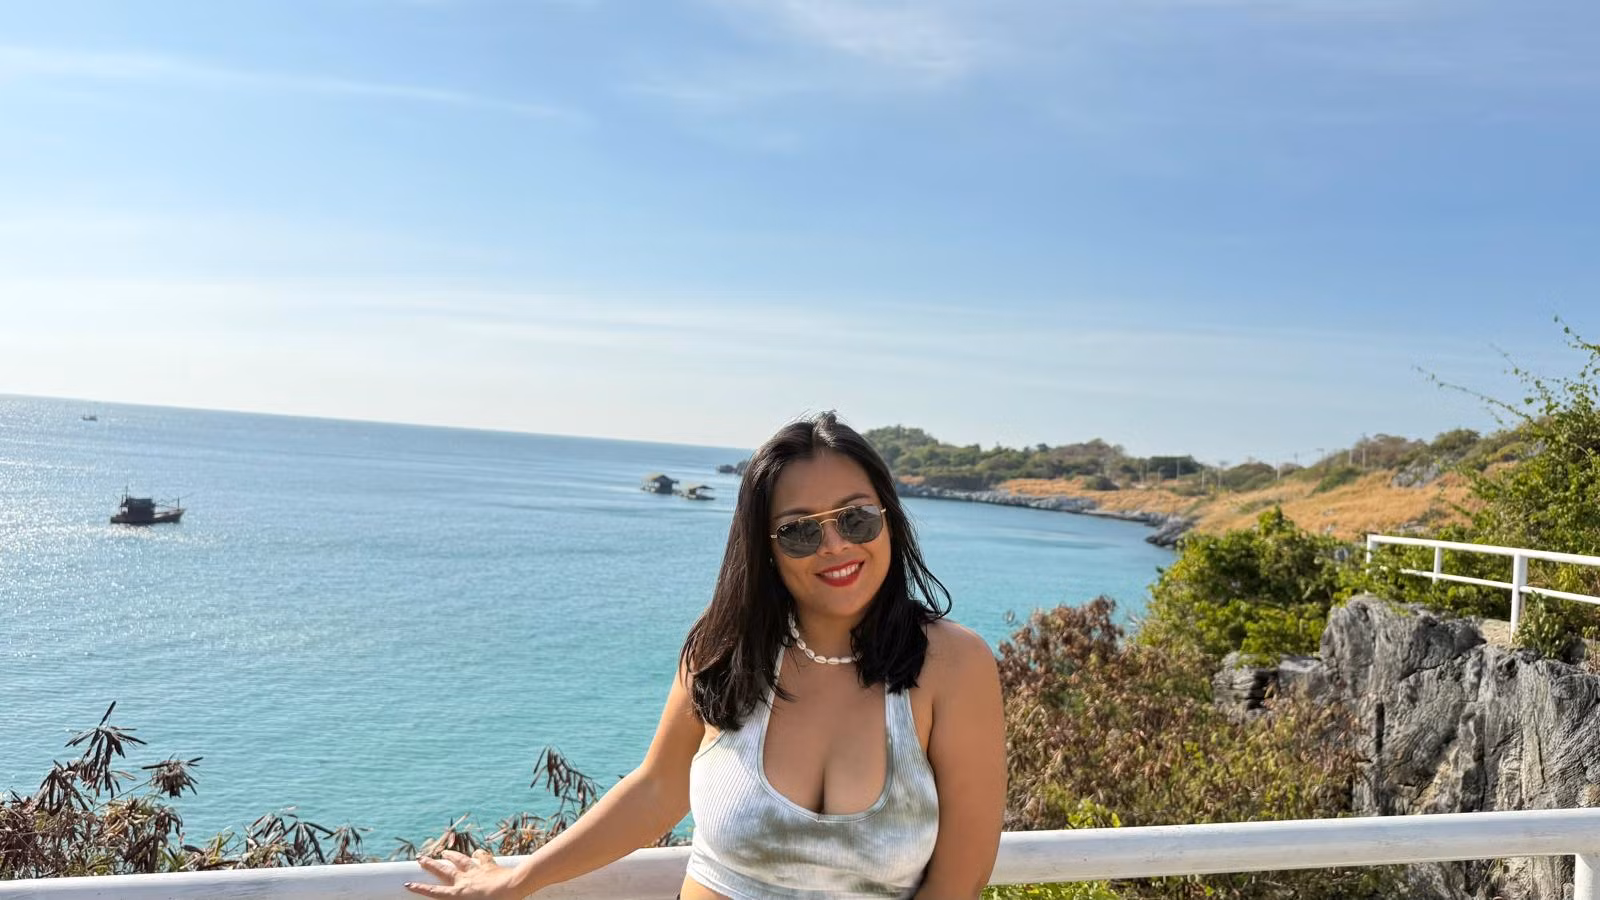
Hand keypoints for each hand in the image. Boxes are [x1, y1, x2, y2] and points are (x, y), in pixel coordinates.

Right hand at [406, 848, 522, 898]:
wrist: (513, 887)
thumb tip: (456, 899)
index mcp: (459, 894)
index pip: (435, 892)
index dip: (420, 888)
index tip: (409, 884)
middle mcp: (464, 880)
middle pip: (443, 870)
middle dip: (430, 864)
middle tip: (420, 858)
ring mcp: (477, 871)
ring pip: (460, 860)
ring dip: (451, 855)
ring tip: (444, 852)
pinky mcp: (489, 866)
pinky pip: (482, 858)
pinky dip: (478, 855)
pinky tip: (477, 852)